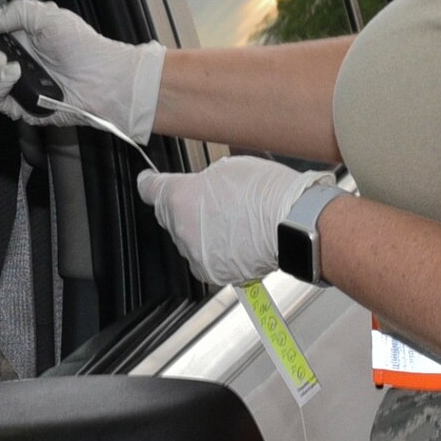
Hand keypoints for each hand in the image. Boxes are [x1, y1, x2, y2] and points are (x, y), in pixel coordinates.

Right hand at [0, 0, 164, 141]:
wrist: (104, 78)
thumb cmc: (83, 47)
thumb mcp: (46, 15)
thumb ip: (14, 11)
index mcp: (12, 36)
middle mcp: (9, 60)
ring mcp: (13, 84)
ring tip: (6, 61)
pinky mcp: (20, 107)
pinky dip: (1, 87)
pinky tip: (14, 75)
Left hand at [137, 158, 332, 287]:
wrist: (291, 224)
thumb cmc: (267, 193)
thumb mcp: (228, 168)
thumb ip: (204, 180)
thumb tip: (201, 187)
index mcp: (179, 196)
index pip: (149, 189)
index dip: (150, 183)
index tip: (149, 181)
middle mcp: (181, 227)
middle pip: (171, 216)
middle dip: (186, 209)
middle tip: (215, 202)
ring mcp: (195, 252)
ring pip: (189, 239)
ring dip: (202, 231)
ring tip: (233, 221)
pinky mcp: (211, 271)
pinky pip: (205, 259)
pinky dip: (216, 252)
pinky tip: (237, 239)